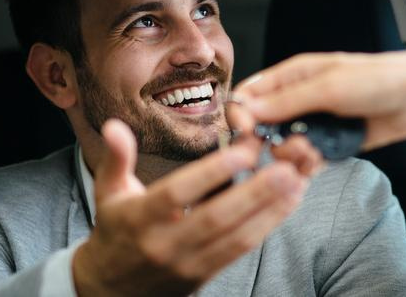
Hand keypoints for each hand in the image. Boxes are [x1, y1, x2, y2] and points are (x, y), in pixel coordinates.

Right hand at [72, 119, 321, 296]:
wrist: (113, 290)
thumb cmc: (116, 231)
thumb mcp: (108, 192)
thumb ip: (117, 158)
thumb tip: (115, 125)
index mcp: (139, 219)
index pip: (177, 194)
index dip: (211, 173)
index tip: (243, 151)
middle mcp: (165, 243)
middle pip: (215, 218)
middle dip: (254, 193)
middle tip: (285, 167)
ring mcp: (188, 263)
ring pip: (235, 238)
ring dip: (270, 211)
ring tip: (296, 182)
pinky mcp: (205, 275)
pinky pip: (240, 251)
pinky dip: (266, 226)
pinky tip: (287, 203)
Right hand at [231, 28, 405, 149]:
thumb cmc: (379, 78)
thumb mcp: (328, 86)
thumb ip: (287, 101)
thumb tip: (247, 109)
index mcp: (292, 76)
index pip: (249, 95)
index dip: (241, 115)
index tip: (247, 133)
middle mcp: (299, 100)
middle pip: (261, 126)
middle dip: (267, 141)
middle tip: (285, 148)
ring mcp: (315, 124)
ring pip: (283, 148)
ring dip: (292, 156)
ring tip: (313, 153)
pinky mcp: (330, 145)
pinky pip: (306, 161)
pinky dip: (308, 167)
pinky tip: (318, 162)